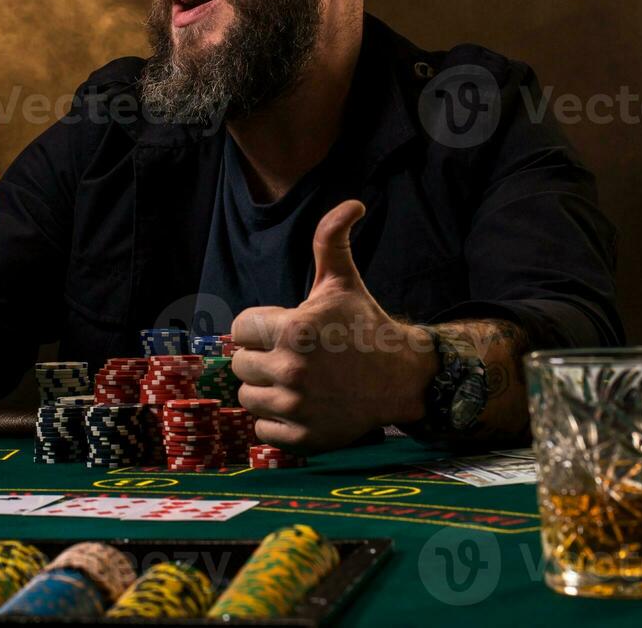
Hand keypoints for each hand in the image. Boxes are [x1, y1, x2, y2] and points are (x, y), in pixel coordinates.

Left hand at [231, 200, 437, 454]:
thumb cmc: (365, 326)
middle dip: (261, 358)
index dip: (258, 327)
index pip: (239, 330)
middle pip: (241, 366)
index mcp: (294, 329)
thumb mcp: (343, 281)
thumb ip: (331, 239)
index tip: (283, 330)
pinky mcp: (303, 438)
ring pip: (248, 399)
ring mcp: (297, 407)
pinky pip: (263, 431)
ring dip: (266, 390)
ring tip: (297, 380)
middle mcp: (292, 369)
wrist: (402, 378)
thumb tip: (352, 203)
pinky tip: (303, 405)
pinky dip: (277, 422)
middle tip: (292, 356)